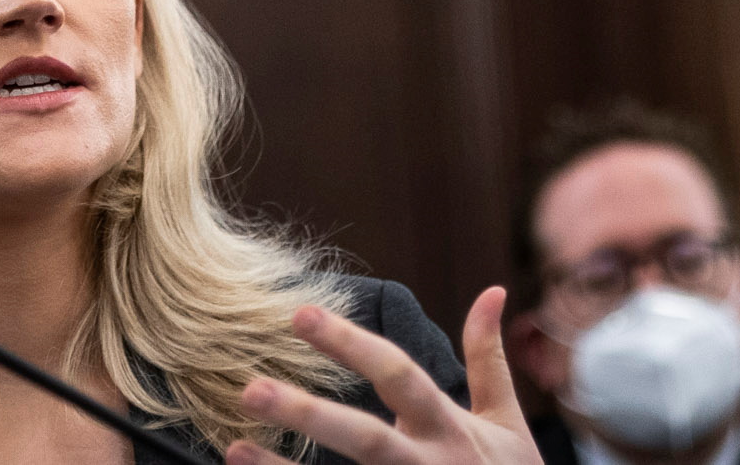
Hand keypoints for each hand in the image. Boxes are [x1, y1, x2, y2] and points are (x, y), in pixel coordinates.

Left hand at [229, 293, 538, 464]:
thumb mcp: (506, 423)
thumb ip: (488, 360)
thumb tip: (493, 291)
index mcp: (449, 430)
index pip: (398, 376)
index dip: (351, 345)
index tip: (299, 314)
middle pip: (364, 439)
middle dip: (307, 414)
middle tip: (249, 388)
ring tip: (233, 448)